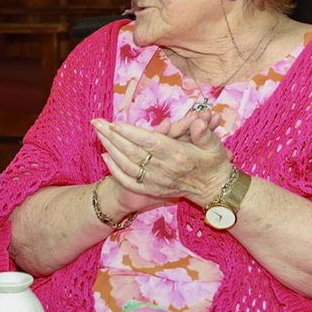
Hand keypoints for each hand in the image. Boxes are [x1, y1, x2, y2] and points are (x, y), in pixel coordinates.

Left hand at [91, 112, 231, 211]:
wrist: (214, 190)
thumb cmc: (214, 162)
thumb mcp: (215, 146)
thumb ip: (204, 133)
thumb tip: (198, 121)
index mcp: (178, 156)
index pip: (149, 142)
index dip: (130, 133)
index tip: (114, 122)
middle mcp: (164, 170)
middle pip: (132, 152)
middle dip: (112, 136)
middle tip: (96, 122)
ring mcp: (156, 181)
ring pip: (127, 165)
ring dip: (110, 149)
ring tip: (98, 134)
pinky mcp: (152, 189)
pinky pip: (129, 181)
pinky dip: (115, 170)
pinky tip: (106, 157)